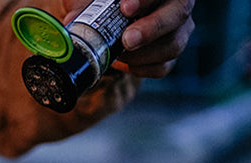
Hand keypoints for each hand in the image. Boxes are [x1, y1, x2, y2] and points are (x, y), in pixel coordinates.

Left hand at [63, 0, 195, 78]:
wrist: (115, 21)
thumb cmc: (107, 2)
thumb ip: (85, 3)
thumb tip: (72, 18)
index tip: (124, 8)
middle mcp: (177, 4)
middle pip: (178, 14)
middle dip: (152, 29)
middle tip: (127, 40)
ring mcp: (178, 30)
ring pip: (173, 45)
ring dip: (143, 55)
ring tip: (118, 56)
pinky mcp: (170, 54)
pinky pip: (162, 67)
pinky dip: (140, 69)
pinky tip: (122, 64)